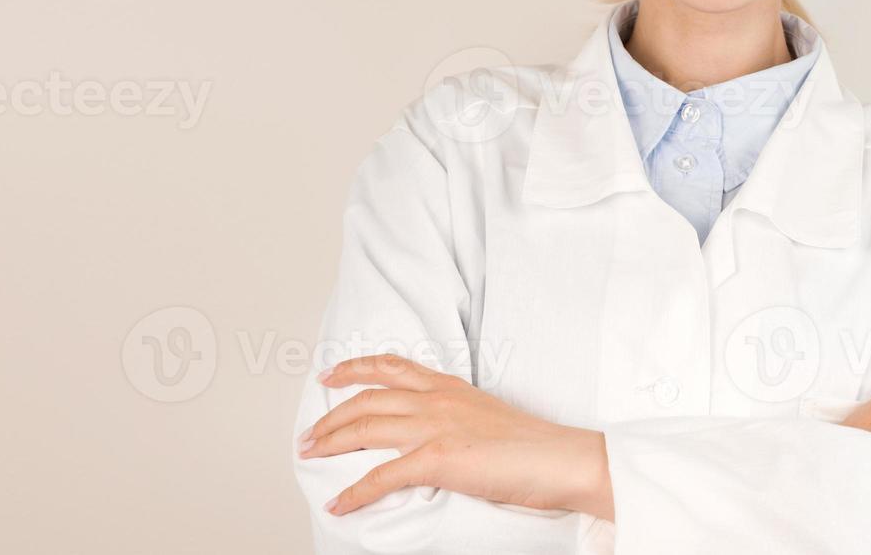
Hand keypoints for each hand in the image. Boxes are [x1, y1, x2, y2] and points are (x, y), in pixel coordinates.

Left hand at [298, 354, 613, 520]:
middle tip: (309, 432)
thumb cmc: (533, 445)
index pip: (391, 366)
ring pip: (365, 427)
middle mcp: (437, 399)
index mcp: (450, 386)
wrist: (561, 458)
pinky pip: (382, 476)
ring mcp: (435, 426)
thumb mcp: (487, 416)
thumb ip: (455, 417)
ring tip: (309, 455)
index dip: (354, 368)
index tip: (331, 374)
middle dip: (331, 415)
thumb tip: (434, 437)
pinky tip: (339, 503)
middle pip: (367, 398)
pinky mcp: (437, 458)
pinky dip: (355, 492)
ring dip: (330, 443)